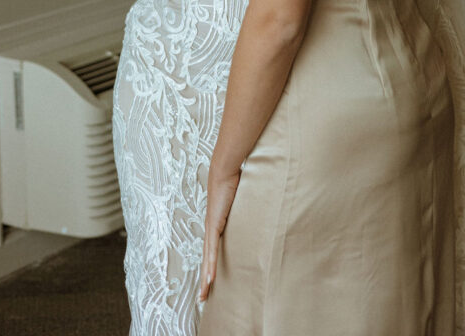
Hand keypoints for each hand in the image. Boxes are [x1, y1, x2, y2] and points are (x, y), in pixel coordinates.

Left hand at [198, 167, 240, 303]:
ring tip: (204, 295)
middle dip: (205, 278)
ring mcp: (211, 226)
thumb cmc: (234, 178)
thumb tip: (261, 207)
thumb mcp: (243, 199)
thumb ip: (248, 207)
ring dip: (205, 277)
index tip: (211, 280)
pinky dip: (210, 264)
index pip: (213, 248)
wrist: (224, 167)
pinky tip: (209, 278)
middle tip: (203, 297)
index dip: (211, 264)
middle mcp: (211, 227)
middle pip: (207, 258)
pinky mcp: (214, 224)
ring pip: (207, 258)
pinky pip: (212, 248)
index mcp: (217, 223)